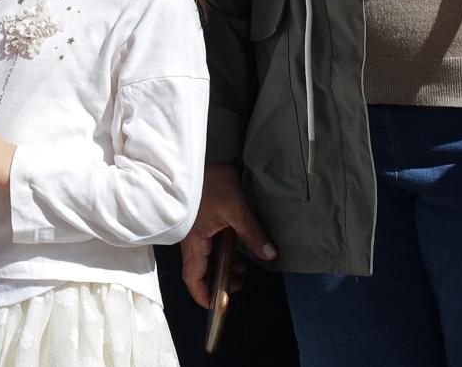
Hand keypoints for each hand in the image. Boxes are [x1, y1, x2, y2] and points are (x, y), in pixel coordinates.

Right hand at [180, 164, 276, 309]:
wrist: (206, 156)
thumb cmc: (216, 183)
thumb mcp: (237, 210)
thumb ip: (253, 235)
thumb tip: (270, 256)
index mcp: (194, 241)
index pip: (192, 278)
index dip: (203, 295)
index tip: (218, 305)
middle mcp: (191, 240)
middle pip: (199, 271)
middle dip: (217, 282)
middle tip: (238, 285)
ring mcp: (194, 231)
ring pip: (205, 258)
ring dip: (221, 266)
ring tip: (242, 269)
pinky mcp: (199, 221)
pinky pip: (208, 245)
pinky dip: (221, 252)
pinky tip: (237, 248)